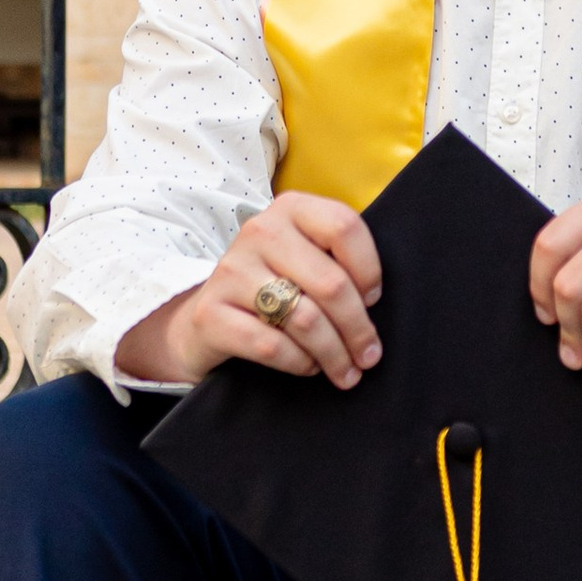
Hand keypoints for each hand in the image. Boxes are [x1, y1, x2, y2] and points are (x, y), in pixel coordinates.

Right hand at [117, 192, 382, 391]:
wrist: (208, 315)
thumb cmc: (274, 285)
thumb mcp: (305, 257)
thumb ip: (337, 262)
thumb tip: (373, 305)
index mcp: (290, 208)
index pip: (344, 228)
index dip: (369, 269)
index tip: (373, 300)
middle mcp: (259, 231)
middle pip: (331, 283)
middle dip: (358, 328)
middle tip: (369, 355)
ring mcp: (231, 271)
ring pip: (305, 319)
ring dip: (334, 353)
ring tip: (347, 372)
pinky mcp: (211, 312)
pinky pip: (271, 345)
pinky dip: (299, 362)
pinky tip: (309, 366)